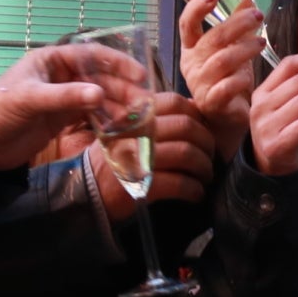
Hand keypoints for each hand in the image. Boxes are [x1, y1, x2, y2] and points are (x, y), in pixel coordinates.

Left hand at [0, 43, 151, 174]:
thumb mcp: (29, 99)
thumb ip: (64, 97)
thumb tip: (99, 93)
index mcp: (52, 60)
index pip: (92, 55)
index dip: (118, 63)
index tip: (140, 74)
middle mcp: (60, 76)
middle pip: (100, 78)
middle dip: (123, 89)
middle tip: (145, 104)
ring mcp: (62, 98)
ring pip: (99, 98)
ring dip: (118, 106)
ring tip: (139, 118)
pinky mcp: (61, 119)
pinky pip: (91, 116)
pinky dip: (106, 121)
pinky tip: (121, 128)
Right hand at [94, 93, 215, 217]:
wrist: (87, 193)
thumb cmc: (113, 162)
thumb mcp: (127, 131)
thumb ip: (155, 119)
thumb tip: (193, 109)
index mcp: (134, 116)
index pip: (175, 102)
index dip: (197, 116)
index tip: (202, 131)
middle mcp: (136, 132)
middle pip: (187, 127)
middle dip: (207, 143)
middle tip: (210, 156)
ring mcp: (138, 157)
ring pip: (187, 153)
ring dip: (204, 167)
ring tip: (205, 176)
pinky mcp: (142, 184)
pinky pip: (180, 183)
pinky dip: (194, 189)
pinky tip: (196, 194)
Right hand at [179, 0, 266, 161]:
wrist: (227, 118)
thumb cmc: (229, 79)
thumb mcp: (233, 48)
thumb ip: (237, 25)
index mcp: (192, 48)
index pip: (187, 24)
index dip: (197, 8)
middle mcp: (191, 65)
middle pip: (212, 39)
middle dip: (236, 24)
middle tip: (257, 15)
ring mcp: (200, 84)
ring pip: (222, 60)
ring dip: (245, 48)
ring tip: (262, 41)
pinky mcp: (212, 102)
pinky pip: (226, 86)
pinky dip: (240, 78)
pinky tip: (251, 75)